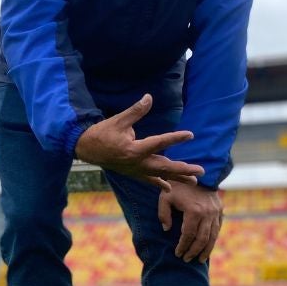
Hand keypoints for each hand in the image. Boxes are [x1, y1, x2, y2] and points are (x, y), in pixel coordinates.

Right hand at [74, 94, 204, 191]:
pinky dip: (159, 184)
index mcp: (134, 149)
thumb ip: (135, 111)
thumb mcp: (118, 120)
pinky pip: (148, 180)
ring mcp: (135, 170)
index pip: (159, 142)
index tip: (190, 135)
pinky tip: (170, 188)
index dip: (175, 138)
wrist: (86, 149)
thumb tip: (148, 97)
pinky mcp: (132, 172)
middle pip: (164, 167)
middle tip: (201, 170)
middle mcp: (137, 163)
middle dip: (183, 169)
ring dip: (177, 177)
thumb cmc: (102, 133)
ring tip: (194, 180)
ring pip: (160, 175)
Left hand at [157, 182, 222, 262]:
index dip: (183, 246)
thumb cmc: (178, 185)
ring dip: (206, 250)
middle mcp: (207, 213)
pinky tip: (208, 246)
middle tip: (187, 259)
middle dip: (194, 251)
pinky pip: (218, 228)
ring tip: (200, 260)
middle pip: (202, 239)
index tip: (177, 254)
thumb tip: (166, 230)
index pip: (188, 235)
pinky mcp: (220, 210)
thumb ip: (163, 214)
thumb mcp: (165, 196)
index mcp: (194, 211)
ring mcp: (215, 212)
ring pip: (213, 236)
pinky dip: (213, 239)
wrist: (197, 171)